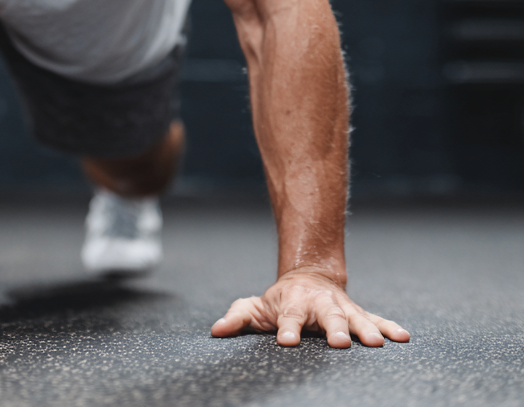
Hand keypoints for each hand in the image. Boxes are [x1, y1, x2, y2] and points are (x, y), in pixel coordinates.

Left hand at [211, 268, 409, 347]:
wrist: (308, 278)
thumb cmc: (279, 300)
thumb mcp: (254, 306)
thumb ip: (238, 318)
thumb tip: (216, 331)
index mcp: (292, 304)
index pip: (288, 318)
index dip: (286, 330)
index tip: (286, 342)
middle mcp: (319, 305)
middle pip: (327, 317)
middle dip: (334, 329)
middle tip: (340, 343)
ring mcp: (340, 308)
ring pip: (354, 317)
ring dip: (366, 329)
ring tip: (376, 343)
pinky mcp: (358, 314)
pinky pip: (376, 320)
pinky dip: (390, 327)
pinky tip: (404, 337)